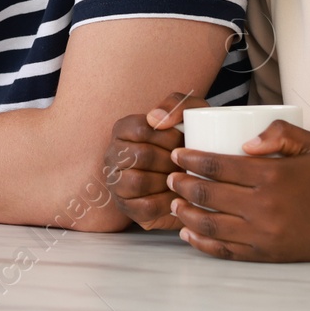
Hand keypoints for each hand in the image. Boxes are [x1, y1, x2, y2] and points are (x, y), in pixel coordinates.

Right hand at [104, 92, 208, 230]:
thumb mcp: (190, 115)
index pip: (142, 130)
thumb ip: (177, 104)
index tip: (184, 141)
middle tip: (186, 163)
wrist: (196, 177)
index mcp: (124, 129)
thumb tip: (156, 119)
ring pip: (138, 181)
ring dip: (167, 181)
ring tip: (183, 179)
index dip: (168, 137)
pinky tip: (177, 197)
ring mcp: (116, 182)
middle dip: (170, 161)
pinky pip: (144, 206)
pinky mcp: (126, 206)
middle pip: (141, 156)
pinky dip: (166, 202)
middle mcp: (113, 154)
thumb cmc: (188, 142)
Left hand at [167, 121, 309, 261]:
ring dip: (185, 213)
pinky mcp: (264, 255)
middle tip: (170, 176)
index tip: (178, 154)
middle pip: (207, 195)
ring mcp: (263, 235)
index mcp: (272, 176)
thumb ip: (280, 132)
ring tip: (174, 201)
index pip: (218, 166)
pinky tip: (188, 232)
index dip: (191, 160)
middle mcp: (264, 207)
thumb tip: (244, 143)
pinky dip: (200, 242)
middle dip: (181, 184)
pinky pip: (224, 250)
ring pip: (210, 224)